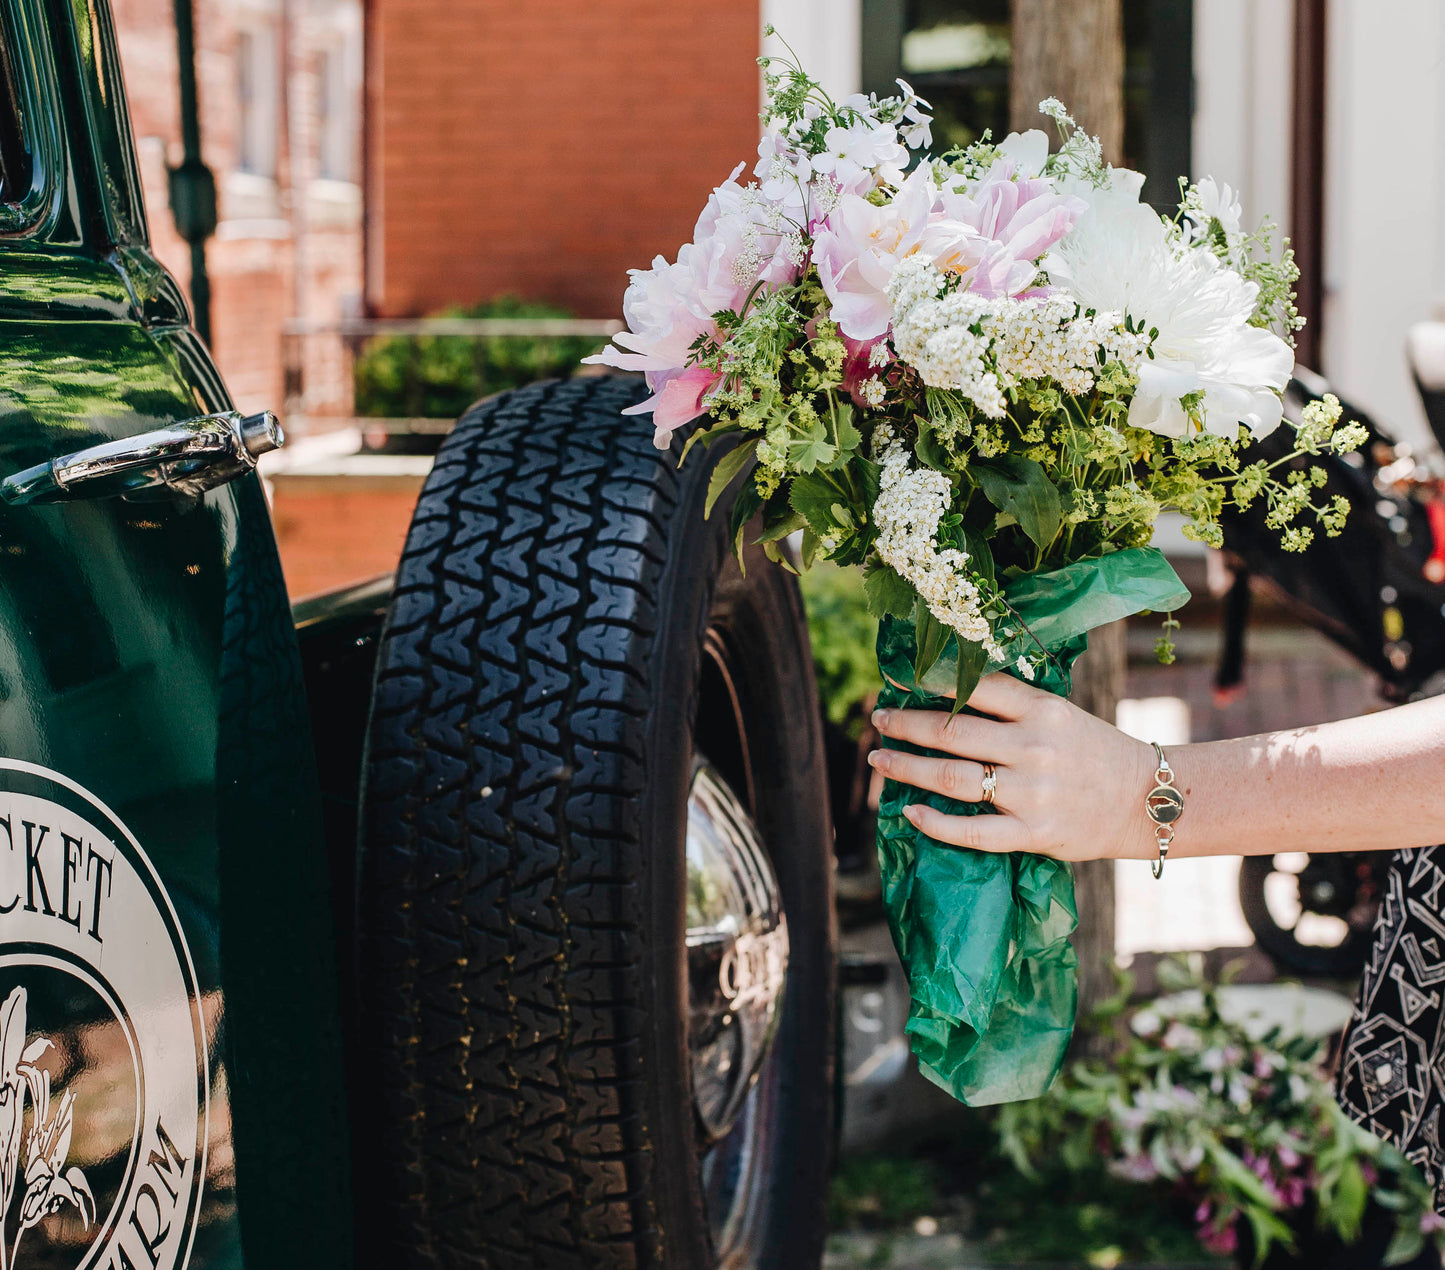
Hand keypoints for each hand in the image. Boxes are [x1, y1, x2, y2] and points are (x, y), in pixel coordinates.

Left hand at [868, 672, 1158, 861]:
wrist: (1147, 801)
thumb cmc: (1095, 752)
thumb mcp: (1061, 714)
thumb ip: (1014, 706)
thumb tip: (951, 693)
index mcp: (1042, 710)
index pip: (976, 687)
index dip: (931, 682)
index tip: (898, 681)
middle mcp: (1033, 747)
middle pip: (951, 733)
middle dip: (905, 725)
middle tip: (878, 720)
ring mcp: (1031, 793)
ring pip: (951, 778)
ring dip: (907, 768)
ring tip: (880, 760)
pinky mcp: (1033, 832)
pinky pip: (972, 831)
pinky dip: (935, 823)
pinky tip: (909, 812)